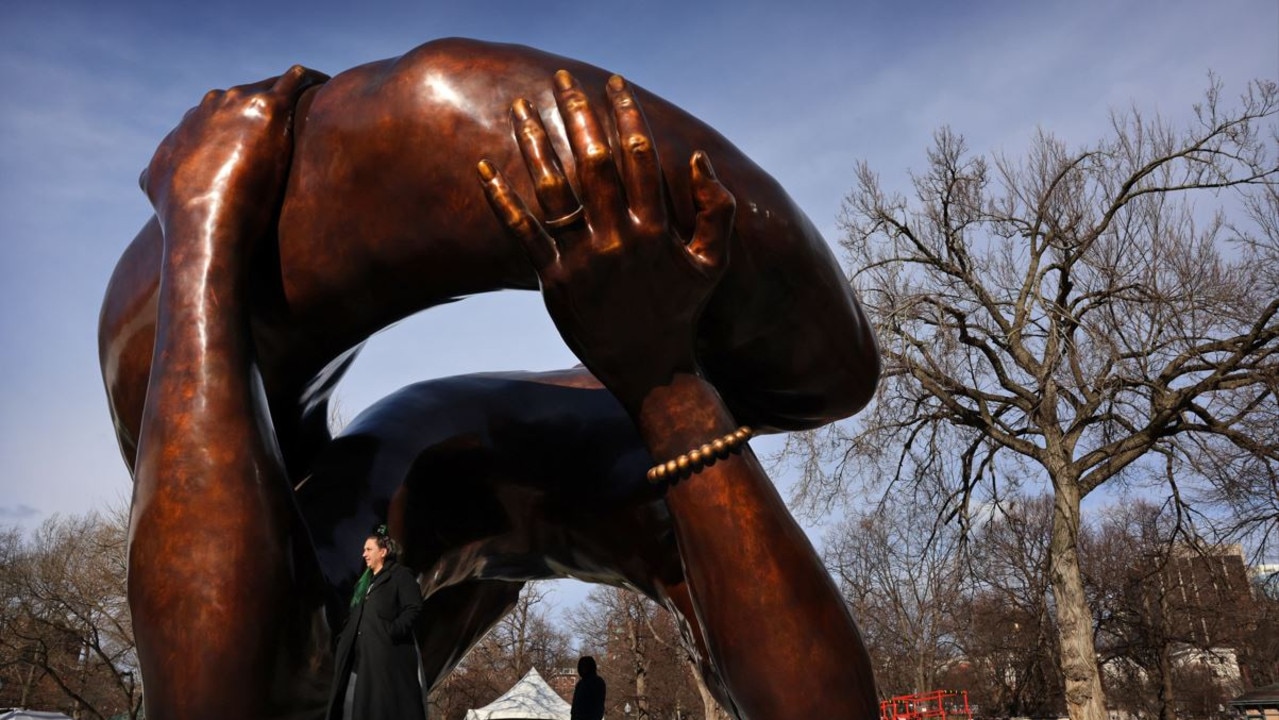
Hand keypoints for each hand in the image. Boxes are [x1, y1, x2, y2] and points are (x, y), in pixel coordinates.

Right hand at [142, 65, 327, 235]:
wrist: (203, 224)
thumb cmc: (185, 220)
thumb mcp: (157, 192)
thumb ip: (158, 178)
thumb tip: (149, 179)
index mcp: (188, 124)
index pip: (219, 114)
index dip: (242, 125)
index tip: (264, 138)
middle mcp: (209, 106)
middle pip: (245, 97)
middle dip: (267, 108)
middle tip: (296, 122)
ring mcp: (237, 103)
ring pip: (271, 85)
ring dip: (292, 93)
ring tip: (317, 104)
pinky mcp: (266, 107)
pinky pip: (295, 81)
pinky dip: (310, 80)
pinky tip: (327, 86)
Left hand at [477, 71, 735, 409]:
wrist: (651, 371)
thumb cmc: (682, 311)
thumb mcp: (713, 262)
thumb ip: (716, 209)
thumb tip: (698, 157)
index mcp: (655, 229)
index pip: (638, 156)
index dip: (624, 115)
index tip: (612, 83)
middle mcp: (618, 239)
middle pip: (593, 162)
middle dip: (578, 114)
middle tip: (563, 79)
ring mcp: (583, 260)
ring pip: (553, 189)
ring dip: (534, 143)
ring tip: (519, 107)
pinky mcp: (553, 282)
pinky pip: (522, 233)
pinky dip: (501, 200)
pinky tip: (484, 169)